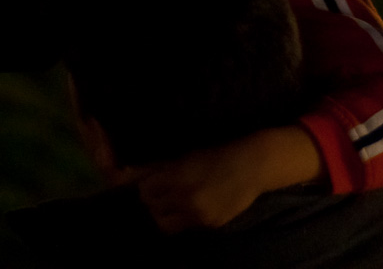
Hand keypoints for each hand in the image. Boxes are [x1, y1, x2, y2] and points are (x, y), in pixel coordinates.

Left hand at [128, 126, 324, 233]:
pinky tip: (187, 207)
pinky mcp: (208, 225)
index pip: (145, 190)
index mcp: (178, 176)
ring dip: (162, 213)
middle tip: (161, 189)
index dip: (146, 185)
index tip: (150, 180)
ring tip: (172, 201)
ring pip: (163, 223)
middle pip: (152, 207)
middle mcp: (186, 198)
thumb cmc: (218, 154)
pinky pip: (183, 227)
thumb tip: (130, 173)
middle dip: (153, 198)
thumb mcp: (187, 156)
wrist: (252, 165)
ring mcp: (198, 215)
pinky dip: (180, 218)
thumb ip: (160, 167)